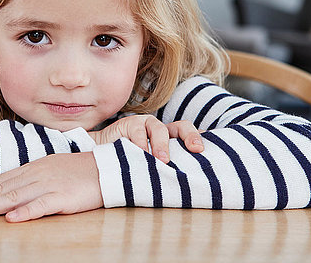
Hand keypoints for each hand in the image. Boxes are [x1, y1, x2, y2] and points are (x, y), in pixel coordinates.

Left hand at [0, 152, 102, 221]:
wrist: (108, 169)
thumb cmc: (80, 171)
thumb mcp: (51, 169)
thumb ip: (30, 178)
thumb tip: (9, 190)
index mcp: (33, 167)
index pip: (0, 180)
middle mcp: (37, 174)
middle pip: (3, 188)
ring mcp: (50, 185)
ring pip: (16, 196)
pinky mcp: (64, 197)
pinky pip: (42, 206)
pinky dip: (25, 212)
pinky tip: (11, 219)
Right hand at [89, 115, 203, 163]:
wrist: (103, 157)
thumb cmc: (132, 166)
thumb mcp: (153, 167)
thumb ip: (168, 170)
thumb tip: (190, 186)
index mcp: (171, 138)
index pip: (190, 136)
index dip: (201, 140)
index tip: (208, 152)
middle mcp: (161, 129)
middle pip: (182, 126)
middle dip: (191, 136)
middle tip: (196, 149)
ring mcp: (145, 124)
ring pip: (159, 129)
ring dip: (162, 145)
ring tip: (163, 160)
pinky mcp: (129, 124)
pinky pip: (137, 132)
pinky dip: (141, 144)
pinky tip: (142, 155)